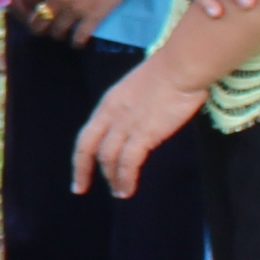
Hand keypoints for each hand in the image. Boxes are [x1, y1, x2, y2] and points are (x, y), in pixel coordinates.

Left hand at [13, 0, 141, 45]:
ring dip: (59, 35)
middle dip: (41, 27)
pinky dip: (77, 42)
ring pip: (57, 33)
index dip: (32, 6)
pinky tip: (78, 42)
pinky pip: (78, 38)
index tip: (38, 9)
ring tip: (63, 35)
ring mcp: (74, 9)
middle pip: (38, 22)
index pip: (29, 0)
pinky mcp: (92, 17)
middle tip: (46, 28)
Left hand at [70, 59, 201, 199]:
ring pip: (108, 159)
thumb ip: (130, 106)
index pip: (87, 135)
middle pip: (89, 148)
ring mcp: (125, 125)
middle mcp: (111, 115)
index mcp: (108, 102)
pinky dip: (125, 179)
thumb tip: (135, 119)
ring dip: (111, 179)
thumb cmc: (168, 72)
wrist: (180, 67)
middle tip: (81, 188)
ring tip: (118, 193)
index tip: (79, 171)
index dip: (80, 155)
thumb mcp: (137, 88)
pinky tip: (127, 190)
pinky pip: (128, 163)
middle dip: (82, 170)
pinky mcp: (144, 134)